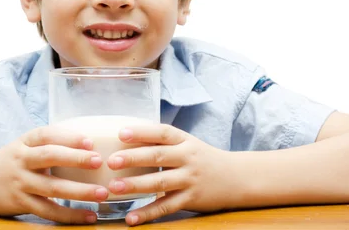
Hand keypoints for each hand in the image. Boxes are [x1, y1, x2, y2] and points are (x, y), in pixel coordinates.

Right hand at [0, 126, 108, 223]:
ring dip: (80, 191)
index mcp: (25, 142)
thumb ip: (48, 144)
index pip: (47, 134)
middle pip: (50, 156)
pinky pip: (48, 211)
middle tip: (99, 161)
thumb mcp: (23, 146)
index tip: (90, 142)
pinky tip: (88, 216)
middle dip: (76, 158)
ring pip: (52, 188)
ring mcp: (20, 183)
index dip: (69, 137)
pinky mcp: (20, 203)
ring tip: (102, 193)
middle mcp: (21, 160)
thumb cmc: (9, 161)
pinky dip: (69, 215)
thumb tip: (89, 145)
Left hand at [106, 124, 235, 225]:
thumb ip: (163, 143)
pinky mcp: (191, 199)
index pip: (162, 133)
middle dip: (133, 158)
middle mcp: (188, 158)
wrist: (237, 178)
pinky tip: (132, 218)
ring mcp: (190, 179)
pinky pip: (167, 207)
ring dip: (136, 185)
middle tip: (111, 161)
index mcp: (184, 141)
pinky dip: (148, 213)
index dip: (142, 132)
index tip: (121, 133)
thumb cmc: (202, 158)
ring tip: (114, 187)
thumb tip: (126, 137)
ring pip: (160, 182)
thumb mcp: (187, 144)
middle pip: (158, 157)